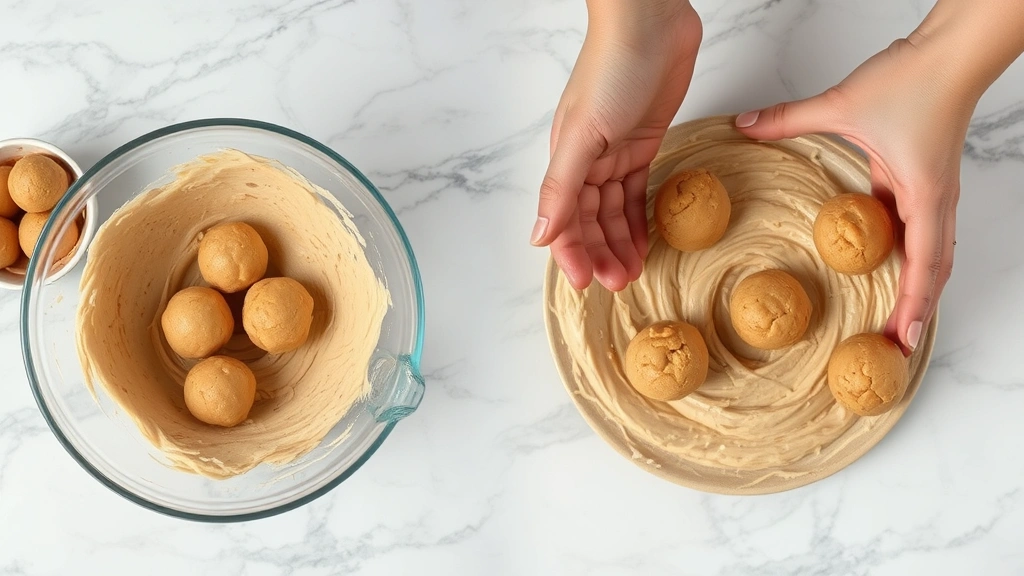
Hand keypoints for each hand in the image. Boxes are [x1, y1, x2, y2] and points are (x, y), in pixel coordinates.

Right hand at [531, 0, 701, 290]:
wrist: (650, 24)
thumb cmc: (613, 69)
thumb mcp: (583, 134)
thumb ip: (561, 188)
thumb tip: (538, 235)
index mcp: (566, 159)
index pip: (564, 220)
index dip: (572, 253)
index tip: (586, 283)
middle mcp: (587, 161)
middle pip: (589, 221)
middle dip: (600, 254)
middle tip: (620, 283)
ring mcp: (615, 153)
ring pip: (612, 211)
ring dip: (620, 242)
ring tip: (634, 271)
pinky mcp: (642, 144)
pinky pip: (635, 191)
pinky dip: (637, 217)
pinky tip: (645, 238)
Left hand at [735, 35, 971, 354]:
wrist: (951, 54)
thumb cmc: (913, 81)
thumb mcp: (842, 104)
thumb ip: (788, 119)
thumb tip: (745, 127)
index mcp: (923, 194)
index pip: (922, 264)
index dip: (913, 305)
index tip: (902, 339)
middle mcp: (934, 202)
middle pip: (933, 271)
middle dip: (916, 311)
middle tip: (896, 347)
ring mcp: (933, 195)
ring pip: (931, 255)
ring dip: (917, 289)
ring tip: (897, 321)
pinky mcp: (923, 183)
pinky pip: (919, 232)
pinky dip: (909, 259)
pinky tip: (886, 269)